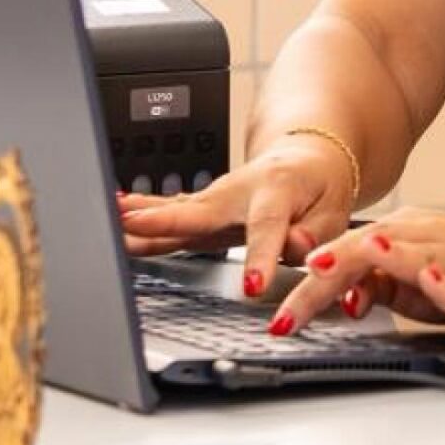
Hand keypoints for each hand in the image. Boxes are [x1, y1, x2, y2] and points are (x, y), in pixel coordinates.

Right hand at [115, 135, 358, 297]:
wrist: (308, 159)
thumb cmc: (320, 187)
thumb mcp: (334, 211)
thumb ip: (315, 233)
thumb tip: (294, 250)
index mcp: (277, 189)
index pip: (267, 227)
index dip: (259, 258)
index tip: (251, 285)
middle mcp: (239, 191)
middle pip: (200, 210)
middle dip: (164, 221)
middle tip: (130, 227)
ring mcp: (217, 199)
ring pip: (176, 211)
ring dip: (142, 219)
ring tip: (110, 224)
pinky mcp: (204, 209)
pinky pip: (171, 213)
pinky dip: (142, 215)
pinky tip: (115, 216)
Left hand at [279, 208, 444, 338]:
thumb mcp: (413, 284)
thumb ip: (376, 285)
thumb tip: (337, 296)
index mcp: (406, 232)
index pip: (348, 251)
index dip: (312, 280)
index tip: (280, 310)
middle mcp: (429, 236)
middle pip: (370, 250)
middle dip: (329, 275)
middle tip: (294, 300)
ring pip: (415, 255)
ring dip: (385, 258)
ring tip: (352, 259)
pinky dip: (443, 283)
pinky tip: (427, 280)